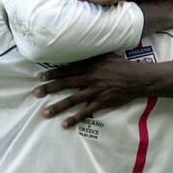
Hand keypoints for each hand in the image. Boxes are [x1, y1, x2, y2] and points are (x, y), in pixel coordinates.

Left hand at [36, 54, 172, 127]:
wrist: (137, 78)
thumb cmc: (122, 65)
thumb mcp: (106, 55)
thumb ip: (92, 55)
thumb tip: (80, 48)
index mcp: (90, 66)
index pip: (68, 70)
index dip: (54, 73)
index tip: (41, 77)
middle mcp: (90, 78)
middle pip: (66, 83)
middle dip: (49, 89)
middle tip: (35, 93)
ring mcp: (95, 91)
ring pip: (72, 99)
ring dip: (57, 106)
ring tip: (45, 112)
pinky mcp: (101, 102)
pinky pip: (85, 112)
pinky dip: (74, 118)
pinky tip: (64, 124)